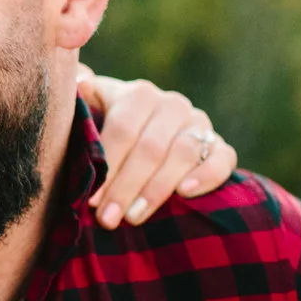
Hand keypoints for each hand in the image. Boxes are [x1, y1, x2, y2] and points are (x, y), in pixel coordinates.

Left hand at [74, 68, 237, 228]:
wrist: (149, 135)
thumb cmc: (110, 131)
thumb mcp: (92, 112)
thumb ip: (80, 103)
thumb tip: (78, 82)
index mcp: (139, 95)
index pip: (123, 129)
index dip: (107, 166)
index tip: (90, 200)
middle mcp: (172, 105)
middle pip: (150, 147)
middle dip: (126, 187)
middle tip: (108, 219)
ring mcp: (199, 124)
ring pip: (182, 155)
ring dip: (157, 189)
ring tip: (134, 217)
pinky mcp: (220, 146)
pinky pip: (222, 159)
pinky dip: (206, 176)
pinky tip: (184, 193)